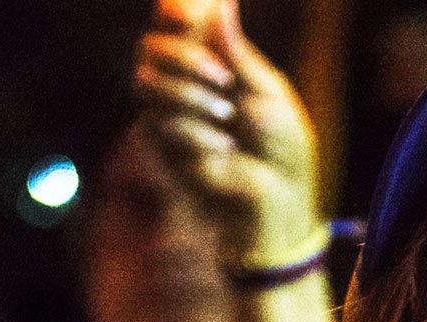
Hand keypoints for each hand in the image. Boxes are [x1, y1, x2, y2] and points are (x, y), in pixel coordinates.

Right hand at [133, 0, 320, 269]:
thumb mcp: (267, 91)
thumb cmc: (281, 147)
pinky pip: (162, 125)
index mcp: (211, 61)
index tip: (189, 9)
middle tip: (224, 79)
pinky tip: (224, 149)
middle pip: (149, 48)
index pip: (174, 23)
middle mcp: (184, 83)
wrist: (278, 198)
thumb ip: (237, 52)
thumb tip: (221, 4)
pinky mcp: (167, 149)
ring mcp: (171, 115)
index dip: (172, 11)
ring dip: (190, 96)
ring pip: (145, 83)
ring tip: (228, 118)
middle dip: (184, 58)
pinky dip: (197, 133)